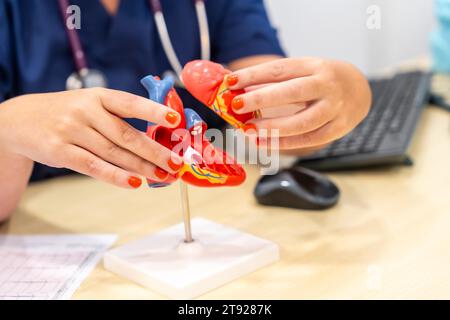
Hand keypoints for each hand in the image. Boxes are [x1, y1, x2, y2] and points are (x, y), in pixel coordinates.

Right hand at [0, 88, 183, 188]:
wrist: (20, 119)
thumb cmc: (67, 113)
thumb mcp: (90, 104)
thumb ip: (117, 119)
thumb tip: (154, 142)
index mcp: (98, 96)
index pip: (130, 103)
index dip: (154, 110)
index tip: (175, 120)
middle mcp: (85, 110)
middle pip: (126, 134)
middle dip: (155, 151)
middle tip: (176, 163)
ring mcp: (71, 130)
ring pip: (113, 152)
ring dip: (141, 167)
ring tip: (162, 176)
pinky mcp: (60, 151)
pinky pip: (93, 166)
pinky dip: (115, 176)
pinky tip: (134, 183)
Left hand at [227, 58, 371, 150]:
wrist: (359, 89)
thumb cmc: (321, 80)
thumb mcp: (302, 71)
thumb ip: (275, 81)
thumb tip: (238, 90)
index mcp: (314, 66)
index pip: (280, 69)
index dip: (254, 75)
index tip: (231, 81)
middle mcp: (326, 85)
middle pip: (292, 92)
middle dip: (261, 99)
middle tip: (237, 106)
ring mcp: (335, 108)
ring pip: (302, 121)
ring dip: (272, 128)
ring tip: (248, 130)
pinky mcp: (338, 128)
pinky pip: (309, 139)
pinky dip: (285, 143)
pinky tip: (264, 143)